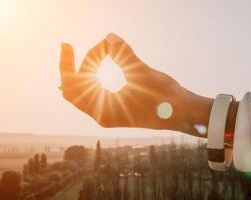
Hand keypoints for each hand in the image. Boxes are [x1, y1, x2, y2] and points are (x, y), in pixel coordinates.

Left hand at [59, 33, 211, 134]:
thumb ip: (125, 55)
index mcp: (103, 112)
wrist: (183, 114)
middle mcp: (103, 115)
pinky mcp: (118, 109)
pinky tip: (92, 67)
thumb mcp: (144, 74)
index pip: (72, 87)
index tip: (68, 45)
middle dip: (74, 66)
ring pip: (84, 92)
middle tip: (75, 45)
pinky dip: (91, 78)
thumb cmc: (166, 99)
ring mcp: (110, 114)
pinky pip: (94, 94)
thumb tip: (109, 37)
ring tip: (91, 51)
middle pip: (75, 89)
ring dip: (84, 71)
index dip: (67, 64)